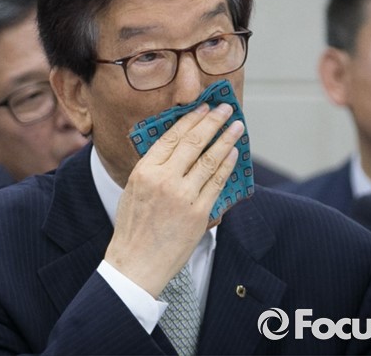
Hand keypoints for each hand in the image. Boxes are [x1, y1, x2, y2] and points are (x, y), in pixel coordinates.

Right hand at [104, 102, 242, 296]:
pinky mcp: (199, 212)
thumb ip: (152, 167)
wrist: (137, 263)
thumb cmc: (133, 227)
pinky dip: (228, 165)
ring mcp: (183, 196)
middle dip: (213, 121)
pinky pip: (217, 182)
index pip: (172, 136)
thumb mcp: (133, 189)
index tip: (204, 108)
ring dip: (226, 139)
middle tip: (225, 108)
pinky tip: (234, 153)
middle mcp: (164, 179)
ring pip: (210, 159)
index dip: (191, 119)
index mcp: (145, 170)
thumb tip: (175, 147)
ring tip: (237, 126)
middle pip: (194, 142)